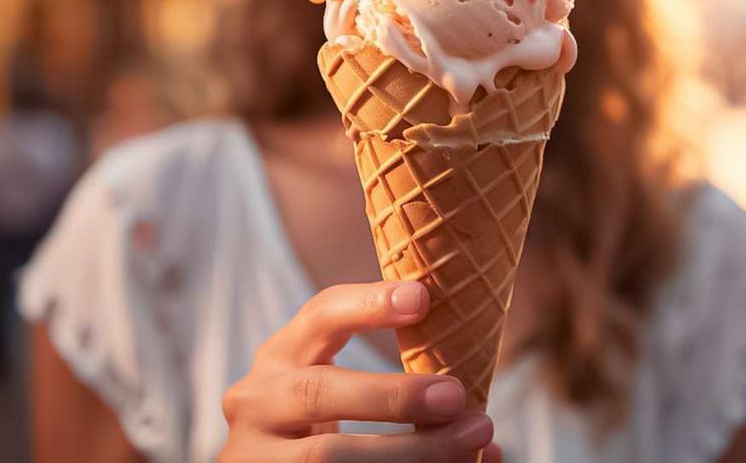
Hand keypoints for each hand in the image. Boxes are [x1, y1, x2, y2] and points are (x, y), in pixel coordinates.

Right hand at [220, 281, 499, 462]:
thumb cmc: (315, 425)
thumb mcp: (330, 390)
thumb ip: (389, 388)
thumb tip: (490, 430)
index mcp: (281, 356)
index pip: (319, 315)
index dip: (368, 303)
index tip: (423, 297)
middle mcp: (256, 400)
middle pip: (318, 392)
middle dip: (394, 395)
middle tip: (457, 396)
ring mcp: (255, 453)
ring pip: (326, 457)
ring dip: (408, 453)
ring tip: (470, 445)